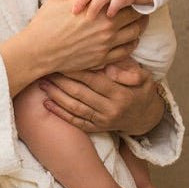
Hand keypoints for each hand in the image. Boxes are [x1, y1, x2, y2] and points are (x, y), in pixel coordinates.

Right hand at [29, 0, 144, 74]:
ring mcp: (105, 46)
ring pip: (134, 36)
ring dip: (138, 29)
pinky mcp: (101, 60)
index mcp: (98, 11)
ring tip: (137, 24)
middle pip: (135, 20)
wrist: (37, 50)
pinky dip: (131, 45)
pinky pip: (125, 53)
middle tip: (139, 9)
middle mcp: (106, 29)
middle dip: (139, 13)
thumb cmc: (46, 22)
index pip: (127, 3)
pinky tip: (129, 40)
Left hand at [37, 57, 163, 135]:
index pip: (93, 80)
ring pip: (75, 108)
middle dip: (61, 81)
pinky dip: (60, 113)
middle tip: (46, 69)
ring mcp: (103, 121)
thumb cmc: (141, 90)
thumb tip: (109, 67)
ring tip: (42, 84)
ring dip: (56, 96)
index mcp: (121, 94)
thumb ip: (128, 70)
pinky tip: (47, 104)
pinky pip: (76, 121)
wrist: (146, 117)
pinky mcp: (97, 128)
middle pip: (80, 93)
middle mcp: (111, 110)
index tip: (61, 59)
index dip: (75, 70)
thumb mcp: (144, 77)